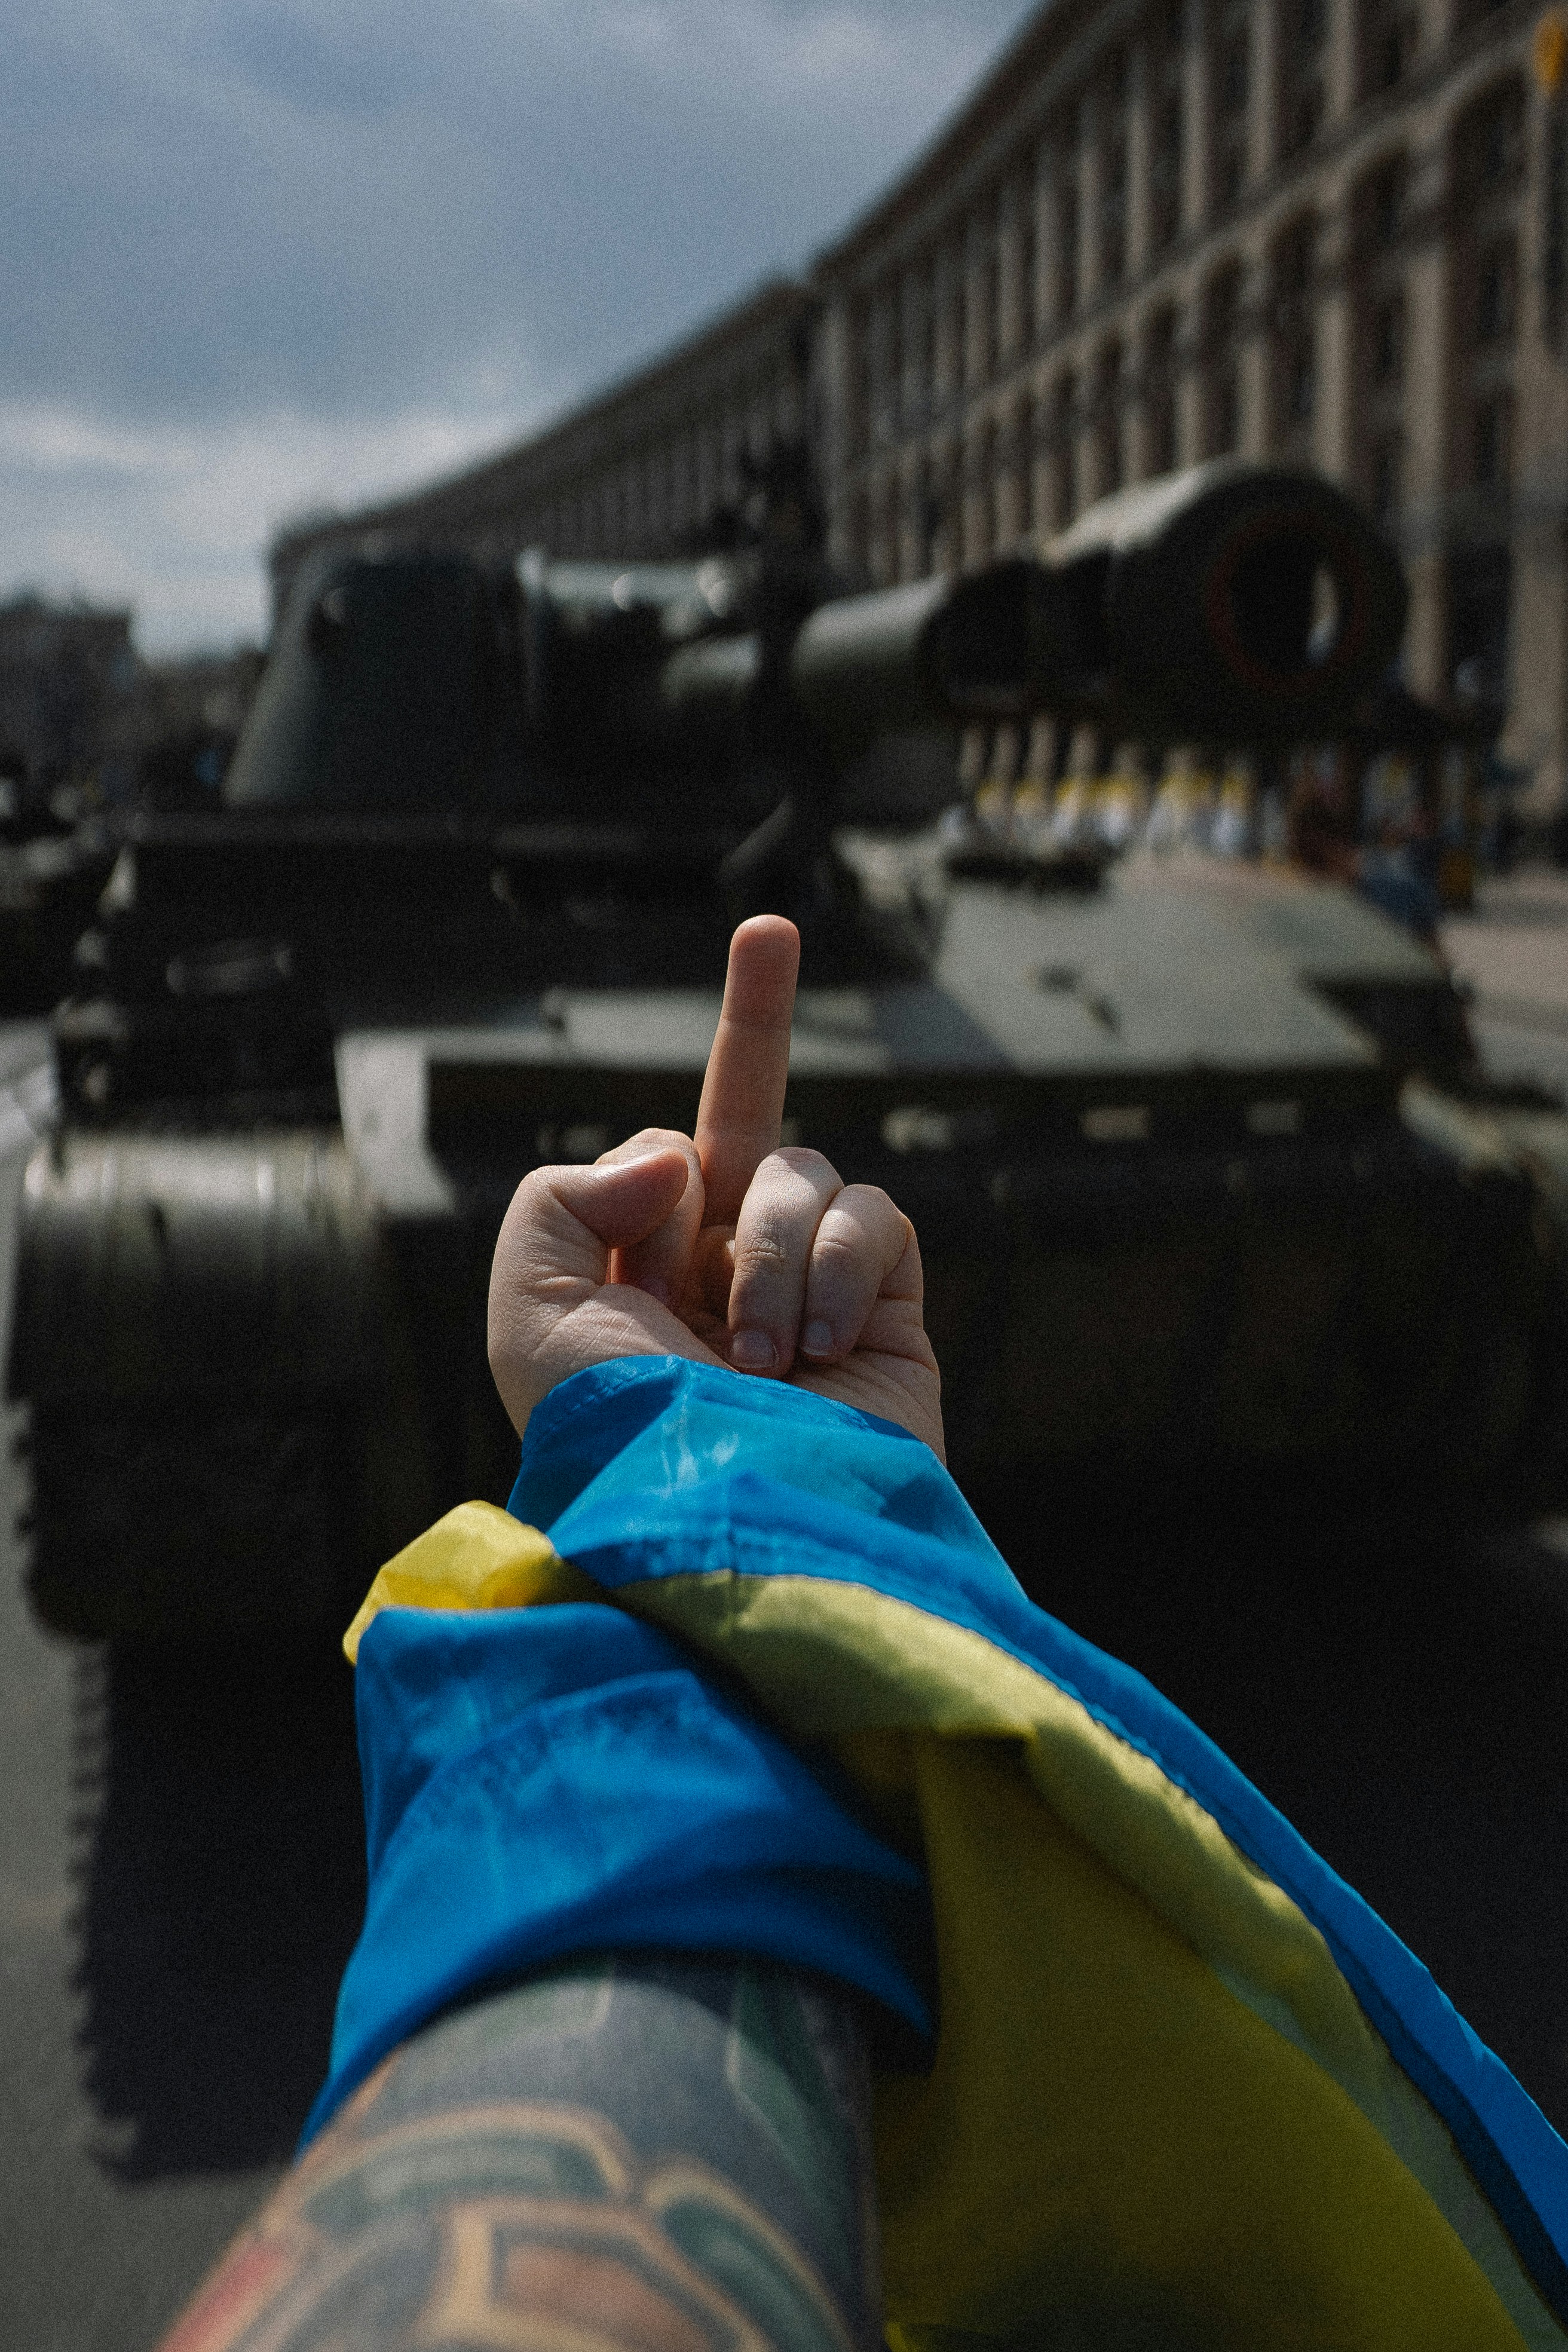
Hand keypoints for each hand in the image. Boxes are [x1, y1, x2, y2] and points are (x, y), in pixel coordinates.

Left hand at [487, 915, 943, 1455]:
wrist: (725, 1526)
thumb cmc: (623, 1434)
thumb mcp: (532, 1314)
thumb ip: (564, 1198)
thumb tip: (679, 1157)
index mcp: (643, 1270)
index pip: (668, 1151)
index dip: (697, 1075)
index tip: (762, 932)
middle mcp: (728, 1271)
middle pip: (752, 1117)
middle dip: (757, 1012)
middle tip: (768, 927)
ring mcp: (814, 1289)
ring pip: (803, 1175)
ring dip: (770, 1249)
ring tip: (754, 1351)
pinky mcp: (891, 1313)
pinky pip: (877, 1217)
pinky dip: (839, 1265)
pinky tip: (816, 1346)